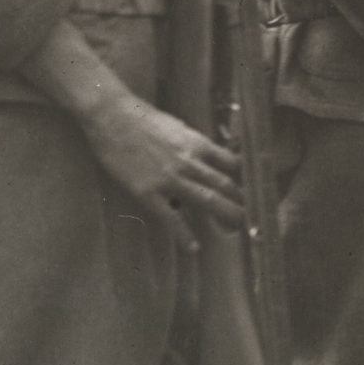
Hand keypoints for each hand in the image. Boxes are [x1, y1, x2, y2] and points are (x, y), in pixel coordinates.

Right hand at [76, 90, 244, 251]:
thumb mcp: (177, 127)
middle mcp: (190, 162)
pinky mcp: (148, 192)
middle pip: (227, 186)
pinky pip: (172, 218)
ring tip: (236, 230)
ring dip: (227, 217)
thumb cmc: (141, 118)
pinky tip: (193, 248)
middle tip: (250, 218)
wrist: (111, 116)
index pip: (234, 165)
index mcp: (198, 143)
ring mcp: (170, 178)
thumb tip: (206, 158)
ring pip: (208, 201)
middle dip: (242, 204)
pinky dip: (185, 235)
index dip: (246, 179)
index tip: (252, 190)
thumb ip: (193, 145)